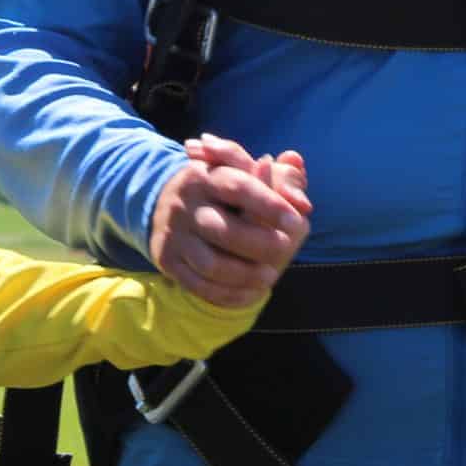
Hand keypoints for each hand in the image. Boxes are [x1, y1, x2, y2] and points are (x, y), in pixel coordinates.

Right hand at [148, 132, 313, 308]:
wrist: (169, 207)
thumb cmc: (222, 188)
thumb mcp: (245, 171)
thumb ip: (279, 174)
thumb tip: (297, 173)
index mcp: (204, 175)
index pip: (239, 187)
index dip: (269, 205)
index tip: (296, 220)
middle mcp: (184, 204)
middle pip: (224, 230)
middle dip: (260, 244)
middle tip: (284, 247)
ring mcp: (174, 234)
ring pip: (211, 264)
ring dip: (246, 275)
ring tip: (271, 276)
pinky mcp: (168, 260)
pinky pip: (200, 286)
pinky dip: (230, 294)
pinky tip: (252, 291)